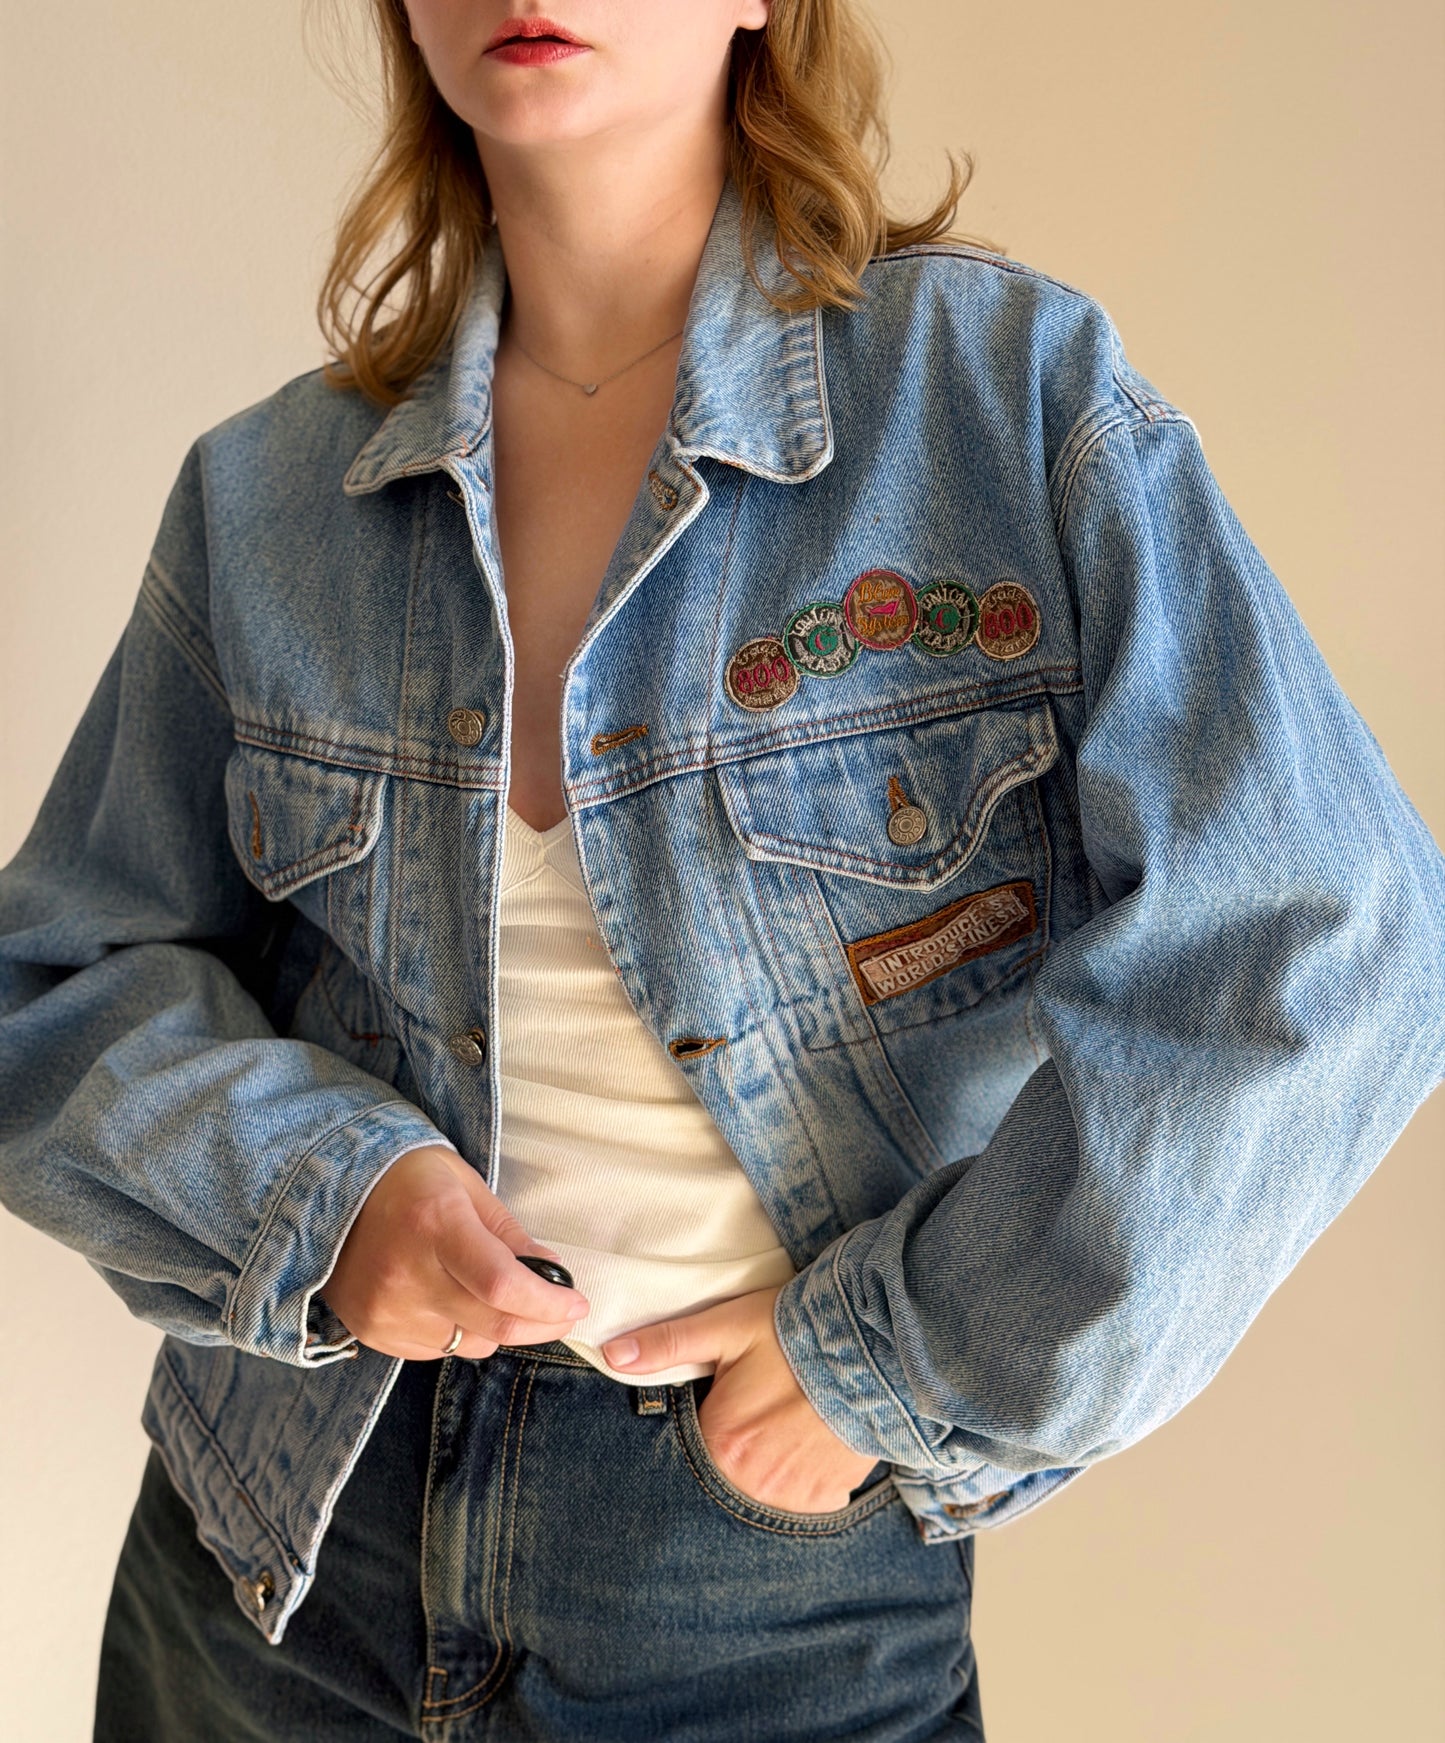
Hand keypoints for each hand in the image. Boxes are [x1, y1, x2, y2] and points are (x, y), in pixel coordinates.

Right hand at [319, 1144, 589, 1360]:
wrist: (325, 1193)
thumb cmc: (408, 1179)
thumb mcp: (466, 1186)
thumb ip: (509, 1234)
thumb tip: (552, 1273)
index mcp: (435, 1224)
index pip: (503, 1284)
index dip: (548, 1303)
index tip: (575, 1303)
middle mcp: (407, 1274)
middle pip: (493, 1325)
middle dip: (541, 1325)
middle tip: (561, 1313)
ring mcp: (386, 1310)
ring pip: (470, 1345)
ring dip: (499, 1329)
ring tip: (498, 1297)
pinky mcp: (373, 1333)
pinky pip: (437, 1352)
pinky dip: (459, 1334)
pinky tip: (454, 1301)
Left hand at [601, 1285, 881, 1512]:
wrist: (873, 1347)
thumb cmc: (794, 1334)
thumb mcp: (726, 1328)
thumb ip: (667, 1344)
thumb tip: (612, 1353)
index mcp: (721, 1445)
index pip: (684, 1463)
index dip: (694, 1438)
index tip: (711, 1420)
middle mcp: (752, 1484)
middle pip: (721, 1485)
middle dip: (727, 1462)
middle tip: (747, 1427)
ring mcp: (793, 1499)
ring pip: (759, 1500)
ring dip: (762, 1478)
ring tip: (775, 1438)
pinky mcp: (827, 1500)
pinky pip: (800, 1508)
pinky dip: (797, 1487)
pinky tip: (802, 1453)